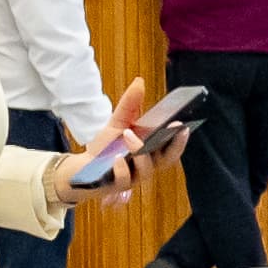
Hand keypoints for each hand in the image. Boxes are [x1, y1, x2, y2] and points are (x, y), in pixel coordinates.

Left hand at [44, 83, 184, 208]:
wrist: (84, 167)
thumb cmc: (107, 146)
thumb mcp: (118, 122)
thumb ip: (130, 105)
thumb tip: (139, 81)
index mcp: (152, 151)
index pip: (172, 147)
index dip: (181, 138)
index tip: (183, 124)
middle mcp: (148, 165)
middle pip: (168, 160)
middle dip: (175, 146)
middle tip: (175, 129)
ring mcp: (135, 177)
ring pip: (146, 168)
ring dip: (139, 150)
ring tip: (127, 135)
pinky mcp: (119, 186)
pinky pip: (125, 179)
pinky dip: (122, 168)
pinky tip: (116, 158)